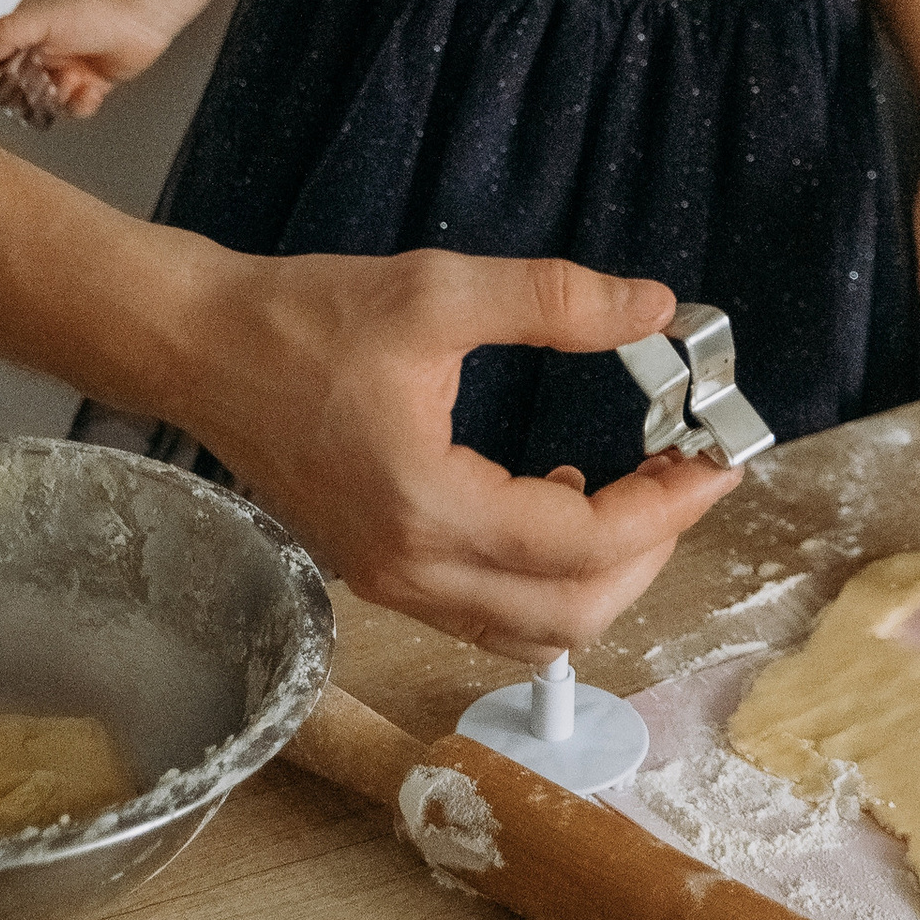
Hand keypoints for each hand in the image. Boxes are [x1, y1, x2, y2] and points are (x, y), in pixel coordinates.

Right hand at [0, 0, 170, 122]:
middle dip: (29, 92)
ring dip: (57, 99)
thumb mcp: (37, 17)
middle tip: (44, 82)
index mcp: (27, 29)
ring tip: (71, 82)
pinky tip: (90, 87)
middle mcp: (45, 49)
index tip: (4, 83)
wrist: (141, 13)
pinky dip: (81, 103)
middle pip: (19, 88)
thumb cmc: (93, 6)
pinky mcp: (91, 82)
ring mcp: (68, 66)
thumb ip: (4, 34)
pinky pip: (75, 107)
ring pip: (46, 102)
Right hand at [187, 247, 741, 653]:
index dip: (668, 508)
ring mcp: (391, 583)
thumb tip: (658, 307)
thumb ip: (556, 301)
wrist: (201, 349)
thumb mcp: (440, 289)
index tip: (718, 459)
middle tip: (686, 476)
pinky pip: (489, 612)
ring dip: (602, 575)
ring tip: (635, 490)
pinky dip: (546, 578)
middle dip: (651, 551)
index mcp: (429, 508)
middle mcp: (412, 570)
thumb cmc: (304, 317)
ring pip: (533, 629)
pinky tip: (556, 498)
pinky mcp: (380, 573)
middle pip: (572, 616)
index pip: (584, 547)